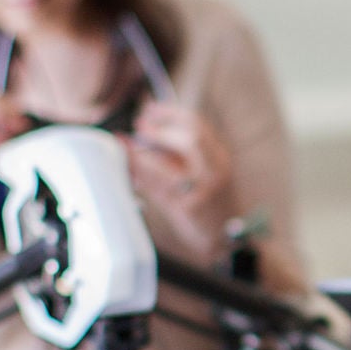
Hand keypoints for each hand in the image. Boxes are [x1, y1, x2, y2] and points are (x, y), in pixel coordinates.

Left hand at [125, 101, 234, 244]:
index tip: (150, 109)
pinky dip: (140, 176)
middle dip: (159, 130)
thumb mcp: (206, 173)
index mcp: (219, 157)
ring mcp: (201, 191)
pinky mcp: (187, 210)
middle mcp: (214, 171)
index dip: (170, 113)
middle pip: (190, 139)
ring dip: (140, 154)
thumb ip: (180, 154)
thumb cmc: (211, 204)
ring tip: (124, 146)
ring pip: (167, 166)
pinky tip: (128, 170)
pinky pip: (157, 189)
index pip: (197, 125)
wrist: (226, 240)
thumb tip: (146, 132)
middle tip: (139, 126)